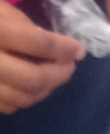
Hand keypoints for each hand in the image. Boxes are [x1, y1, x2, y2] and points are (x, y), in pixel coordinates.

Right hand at [0, 0, 84, 114]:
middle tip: (69, 66)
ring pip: (22, 97)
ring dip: (46, 90)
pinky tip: (30, 87)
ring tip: (54, 76)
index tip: (78, 49)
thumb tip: (58, 48)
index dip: (64, 48)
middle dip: (59, 74)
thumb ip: (23, 26)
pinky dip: (25, 98)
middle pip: (33, 78)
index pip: (38, 43)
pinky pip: (7, 106)